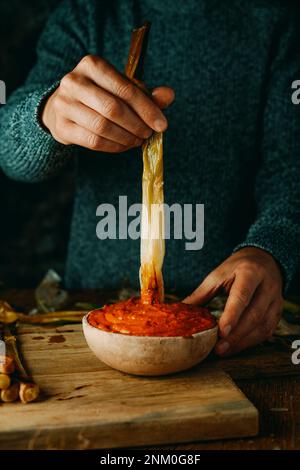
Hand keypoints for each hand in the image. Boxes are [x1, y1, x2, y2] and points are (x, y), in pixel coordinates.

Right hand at [41, 55, 173, 151]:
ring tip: (137, 141)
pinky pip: (94, 141)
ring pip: (103, 127)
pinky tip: (123, 145)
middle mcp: (74, 81)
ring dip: (126, 138)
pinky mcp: (62, 126)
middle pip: (113, 109)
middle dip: (136, 125)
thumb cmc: (98, 95)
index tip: (162, 125)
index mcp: (92, 64)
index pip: (125, 89)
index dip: (147, 109)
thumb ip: (145, 93)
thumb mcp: (121, 88)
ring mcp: (64, 104)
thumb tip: (169, 95)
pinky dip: (114, 147)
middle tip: (147, 134)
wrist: (62, 107)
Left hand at [184, 247, 282, 355]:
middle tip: (218, 348)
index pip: (242, 296)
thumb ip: (201, 294)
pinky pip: (267, 331)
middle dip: (236, 335)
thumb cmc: (236, 268)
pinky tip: (236, 347)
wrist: (263, 260)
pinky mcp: (278, 312)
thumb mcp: (218, 274)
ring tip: (224, 351)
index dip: (232, 315)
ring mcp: (276, 300)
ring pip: (263, 326)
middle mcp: (267, 287)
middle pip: (254, 315)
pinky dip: (251, 342)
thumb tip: (179, 310)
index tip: (221, 332)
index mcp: (250, 273)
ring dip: (243, 342)